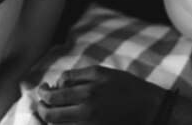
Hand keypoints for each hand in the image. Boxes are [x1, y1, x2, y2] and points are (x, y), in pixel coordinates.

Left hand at [36, 66, 163, 124]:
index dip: (43, 93)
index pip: (53, 98)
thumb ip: (77, 75)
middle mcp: (86, 114)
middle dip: (42, 108)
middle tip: (42, 101)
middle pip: (51, 117)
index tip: (43, 88)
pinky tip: (65, 118)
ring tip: (52, 109)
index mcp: (88, 93)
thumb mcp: (103, 73)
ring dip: (50, 119)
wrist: (149, 109)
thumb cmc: (126, 86)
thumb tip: (57, 82)